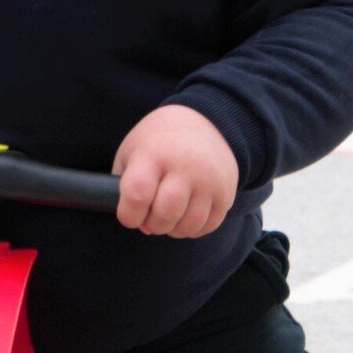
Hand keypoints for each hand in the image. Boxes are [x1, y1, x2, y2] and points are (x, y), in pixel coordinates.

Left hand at [112, 105, 239, 237]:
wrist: (203, 123)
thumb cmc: (158, 144)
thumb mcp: (131, 153)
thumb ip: (126, 190)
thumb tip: (143, 226)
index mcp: (154, 152)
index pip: (137, 195)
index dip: (128, 215)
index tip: (130, 214)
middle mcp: (185, 164)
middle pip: (165, 214)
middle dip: (153, 224)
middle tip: (151, 215)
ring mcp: (209, 179)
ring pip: (188, 225)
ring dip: (173, 228)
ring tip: (168, 213)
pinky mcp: (226, 192)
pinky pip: (207, 226)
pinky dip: (192, 227)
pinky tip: (186, 212)